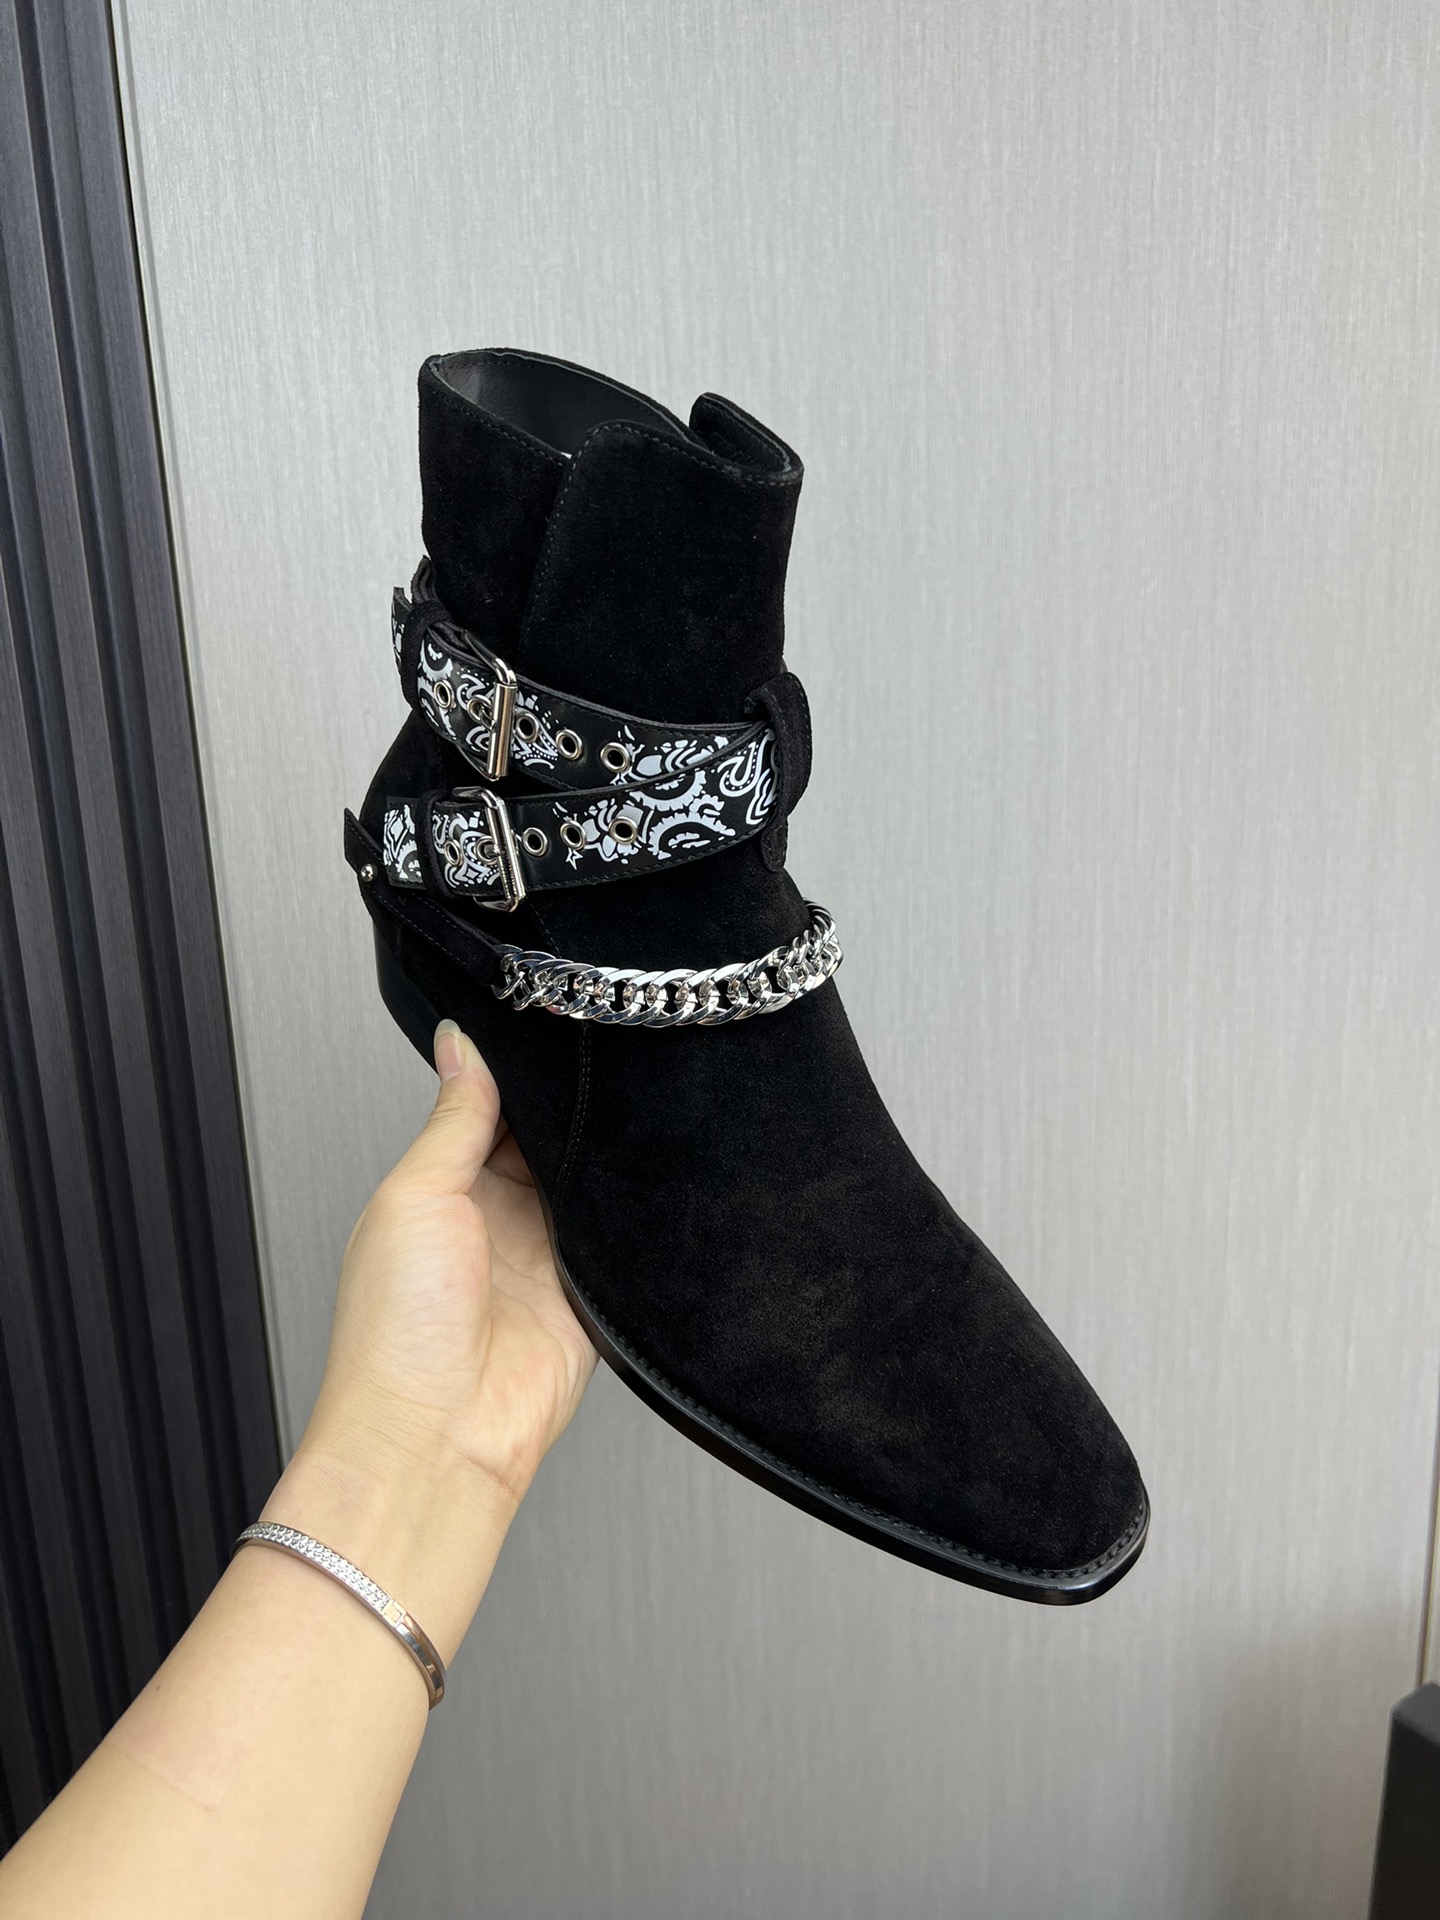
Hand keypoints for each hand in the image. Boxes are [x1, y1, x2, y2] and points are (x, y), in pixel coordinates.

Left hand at [306, 1019, 596, 1510]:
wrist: (436, 1440)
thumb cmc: (395, 1335)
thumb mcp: (416, 1196)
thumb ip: (453, 1119)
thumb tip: (459, 1043)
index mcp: (442, 1188)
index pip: (492, 1108)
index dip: (523, 1070)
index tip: (558, 1025)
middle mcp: (496, 1220)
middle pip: (549, 1142)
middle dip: (574, 1111)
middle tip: (610, 1060)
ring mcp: (545, 1259)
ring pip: (591, 1185)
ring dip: (607, 1160)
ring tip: (634, 1113)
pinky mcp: (590, 1298)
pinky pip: (624, 1243)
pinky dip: (638, 1217)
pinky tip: (651, 1182)